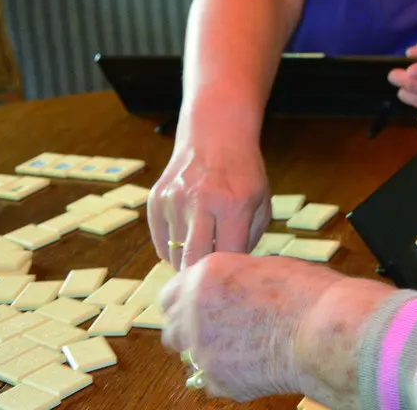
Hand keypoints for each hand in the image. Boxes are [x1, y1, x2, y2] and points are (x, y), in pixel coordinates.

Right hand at [148, 129, 271, 269]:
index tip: (233, 277)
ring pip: (174, 255)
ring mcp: (174, 201)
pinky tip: (188, 238)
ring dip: (187, 261)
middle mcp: (201, 202)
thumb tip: (230, 273)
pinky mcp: (156, 200)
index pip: (227, 257)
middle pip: (193, 262)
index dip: (230, 273)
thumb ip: (249, 240)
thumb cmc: (244, 173)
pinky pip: (160, 242)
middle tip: (211, 280)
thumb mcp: (261, 202)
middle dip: (202, 276)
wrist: (215, 136)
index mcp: (234, 204)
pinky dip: (173, 249)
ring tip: (203, 250)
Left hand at [158, 253, 345, 401]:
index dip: (186, 302)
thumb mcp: (264, 268)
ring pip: (191, 357)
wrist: (326, 332)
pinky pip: (212, 380)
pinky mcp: (217, 381)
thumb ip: (231, 279)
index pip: (169, 295)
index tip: (201, 307)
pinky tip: (256, 363)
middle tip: (223, 328)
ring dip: (209, 353)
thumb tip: (224, 292)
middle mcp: (193, 313)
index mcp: (204, 276)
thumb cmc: (308, 294)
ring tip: (244, 347)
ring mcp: (202, 351)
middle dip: (191, 329)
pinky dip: (228, 374)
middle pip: (172, 329)